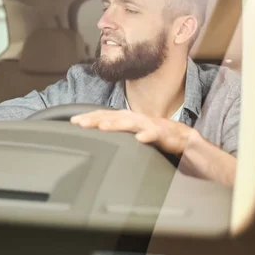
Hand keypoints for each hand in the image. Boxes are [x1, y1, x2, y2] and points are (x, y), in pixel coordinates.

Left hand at [70, 110, 198, 155]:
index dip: (89, 117)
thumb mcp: (130, 133)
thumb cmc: (152, 134)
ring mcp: (148, 124)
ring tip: (103, 127)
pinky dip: (147, 135)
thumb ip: (115, 133)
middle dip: (96, 119)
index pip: (104, 115)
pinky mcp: (163, 134)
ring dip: (116, 124)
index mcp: (126, 118)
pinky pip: (154, 134)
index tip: (72, 122)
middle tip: (81, 123)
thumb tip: (94, 134)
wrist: (182, 137)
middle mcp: (134, 118)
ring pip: (130, 122)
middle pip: (112, 117)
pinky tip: (139, 139)